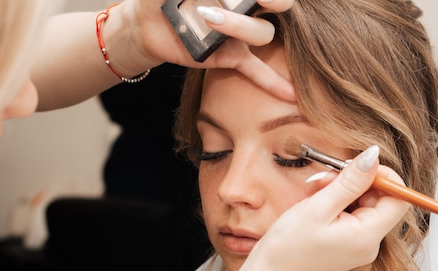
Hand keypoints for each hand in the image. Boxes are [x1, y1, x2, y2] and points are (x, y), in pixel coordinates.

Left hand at [121, 0, 294, 100]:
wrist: (146, 21)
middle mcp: (246, 9)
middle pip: (273, 7)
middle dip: (260, 6)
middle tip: (237, 3)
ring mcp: (241, 35)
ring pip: (262, 33)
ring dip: (240, 25)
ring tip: (209, 17)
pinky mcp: (231, 57)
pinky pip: (256, 70)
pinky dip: (274, 82)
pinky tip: (291, 95)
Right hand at [242, 146, 410, 270]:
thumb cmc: (289, 246)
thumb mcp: (319, 207)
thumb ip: (351, 181)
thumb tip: (374, 156)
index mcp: (368, 236)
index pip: (399, 199)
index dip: (385, 177)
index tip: (359, 167)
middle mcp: (370, 243)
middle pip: (381, 200)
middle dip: (358, 182)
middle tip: (329, 176)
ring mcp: (360, 245)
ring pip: (365, 205)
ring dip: (344, 190)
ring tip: (318, 189)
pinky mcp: (349, 244)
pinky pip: (353, 216)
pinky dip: (338, 203)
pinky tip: (319, 201)